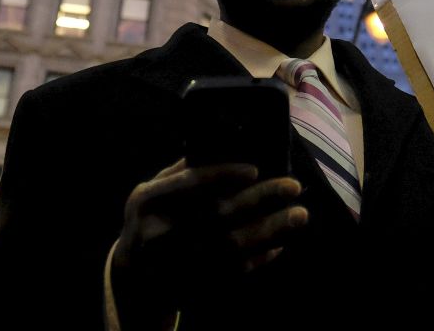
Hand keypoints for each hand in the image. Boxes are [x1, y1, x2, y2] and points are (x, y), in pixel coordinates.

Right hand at [107, 159, 307, 330]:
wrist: (134, 279)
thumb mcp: (150, 194)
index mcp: (148, 202)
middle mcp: (158, 234)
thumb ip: (180, 172)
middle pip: (216, 216)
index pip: (189, 184)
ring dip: (269, 230)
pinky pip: (232, 273)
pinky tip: (279, 243)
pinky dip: (259, 257)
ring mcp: (176, 265)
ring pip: (230, 247)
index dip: (223, 175)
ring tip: (299, 214)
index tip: (256, 169)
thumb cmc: (149, 222)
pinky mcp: (193, 287)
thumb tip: (224, 146)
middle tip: (292, 186)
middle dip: (259, 200)